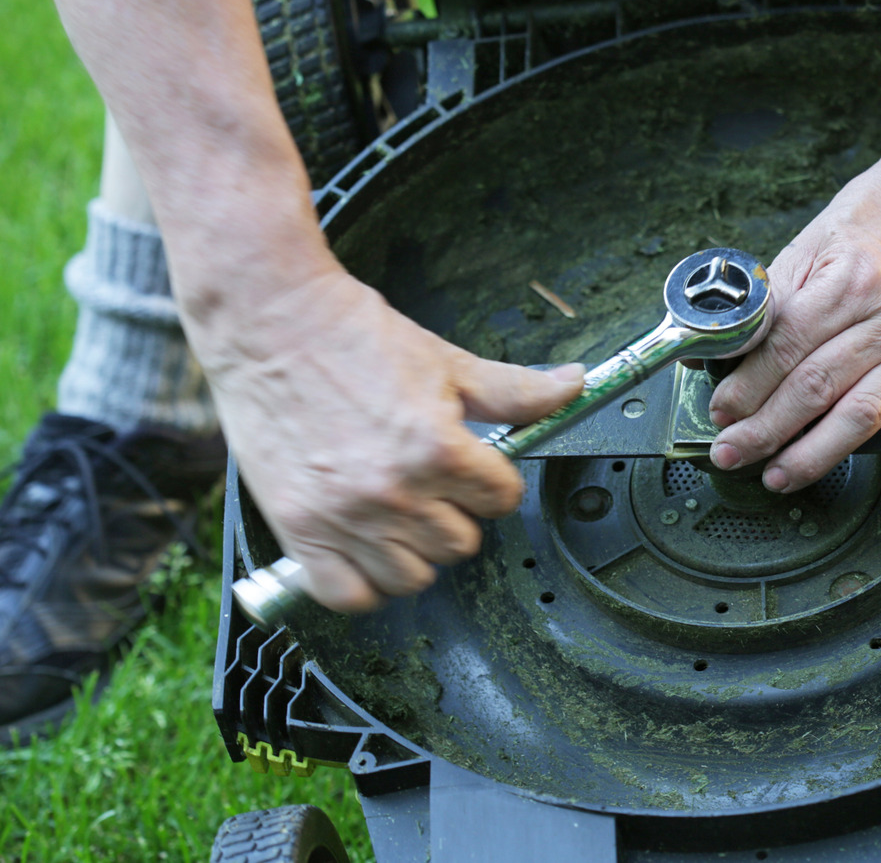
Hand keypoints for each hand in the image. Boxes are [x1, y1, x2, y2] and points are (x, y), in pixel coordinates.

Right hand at [203, 264, 583, 611]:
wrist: (269, 322)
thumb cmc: (353, 337)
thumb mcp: (447, 362)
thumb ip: (515, 390)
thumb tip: (575, 387)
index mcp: (436, 449)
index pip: (502, 501)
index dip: (493, 482)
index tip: (474, 468)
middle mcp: (392, 492)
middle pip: (461, 544)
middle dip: (456, 513)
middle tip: (432, 482)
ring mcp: (342, 517)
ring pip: (413, 577)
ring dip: (415, 551)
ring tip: (402, 514)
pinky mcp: (296, 529)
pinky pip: (347, 595)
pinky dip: (362, 582)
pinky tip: (367, 549)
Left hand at [707, 155, 880, 491]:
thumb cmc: (870, 223)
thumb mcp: (808, 245)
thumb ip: (769, 303)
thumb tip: (717, 353)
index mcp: (850, 280)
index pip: (786, 348)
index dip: (747, 387)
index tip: (722, 413)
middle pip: (819, 387)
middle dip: (767, 429)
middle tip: (733, 453)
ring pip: (869, 414)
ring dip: (818, 454)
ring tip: (782, 475)